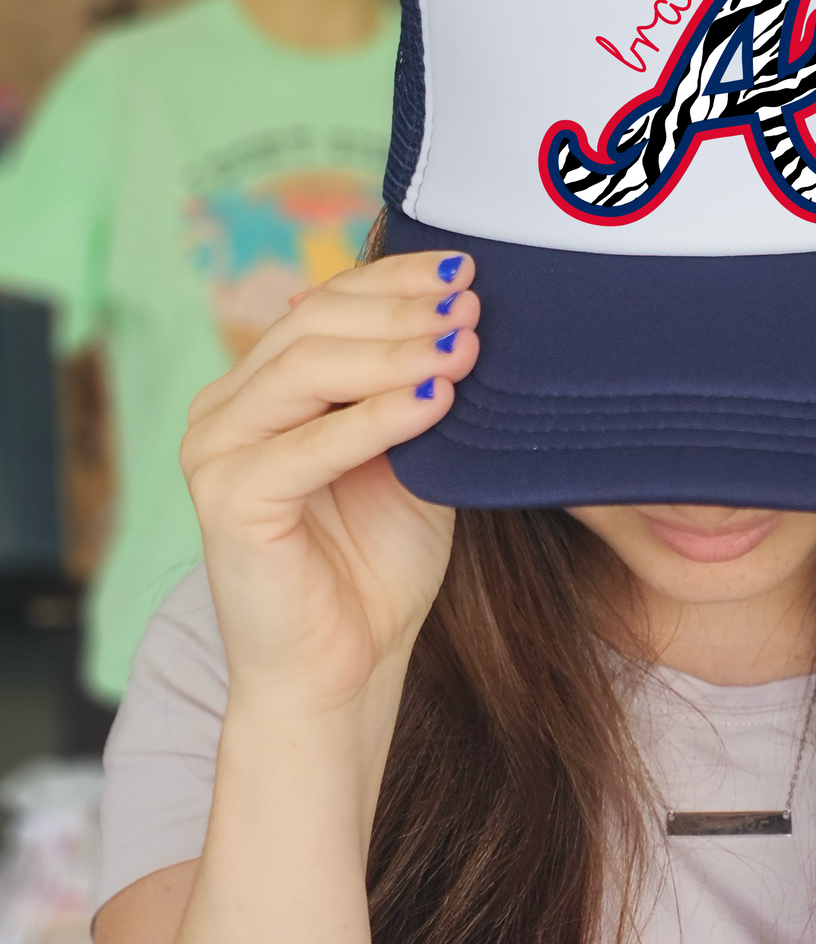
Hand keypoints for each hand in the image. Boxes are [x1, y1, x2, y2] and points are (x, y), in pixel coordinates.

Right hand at [180, 250, 479, 734]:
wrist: (344, 671)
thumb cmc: (378, 566)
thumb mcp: (411, 458)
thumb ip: (416, 391)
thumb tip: (463, 316)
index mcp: (261, 388)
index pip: (325, 304)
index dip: (395, 280)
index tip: (465, 272)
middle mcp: (225, 408)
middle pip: (315, 327)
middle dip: (402, 312)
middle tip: (473, 308)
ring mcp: (215, 451)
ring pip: (306, 372)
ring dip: (393, 354)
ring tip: (463, 348)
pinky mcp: (224, 501)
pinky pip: (306, 447)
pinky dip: (374, 419)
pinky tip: (434, 402)